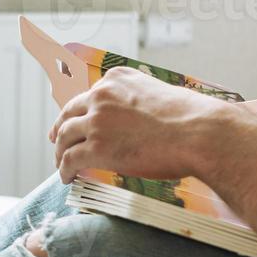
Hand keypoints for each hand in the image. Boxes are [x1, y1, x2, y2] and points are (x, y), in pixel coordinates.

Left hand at [48, 66, 224, 184]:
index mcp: (118, 79)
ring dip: (60, 152)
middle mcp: (102, 95)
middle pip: (69, 113)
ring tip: (63, 165)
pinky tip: (67, 177)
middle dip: (61, 128)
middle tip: (57, 140)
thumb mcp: (161, 95)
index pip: (88, 95)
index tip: (73, 121)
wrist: (199, 133)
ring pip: (65, 136)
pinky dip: (65, 169)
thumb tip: (140, 123)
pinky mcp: (96, 147)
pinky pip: (70, 159)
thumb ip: (141, 103)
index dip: (77, 112)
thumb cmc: (192, 119)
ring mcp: (97, 121)